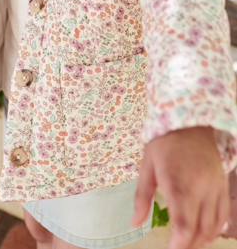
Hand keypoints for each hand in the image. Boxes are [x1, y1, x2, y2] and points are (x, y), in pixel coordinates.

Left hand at [132, 126, 229, 248]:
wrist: (190, 122)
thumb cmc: (164, 143)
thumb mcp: (147, 165)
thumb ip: (142, 196)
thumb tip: (135, 223)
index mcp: (178, 183)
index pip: (184, 224)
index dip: (179, 244)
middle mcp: (200, 189)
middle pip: (200, 230)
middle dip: (189, 245)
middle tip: (176, 248)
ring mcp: (214, 188)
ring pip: (214, 225)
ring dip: (202, 240)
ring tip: (188, 244)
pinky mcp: (222, 185)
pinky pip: (223, 214)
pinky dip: (216, 229)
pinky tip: (205, 234)